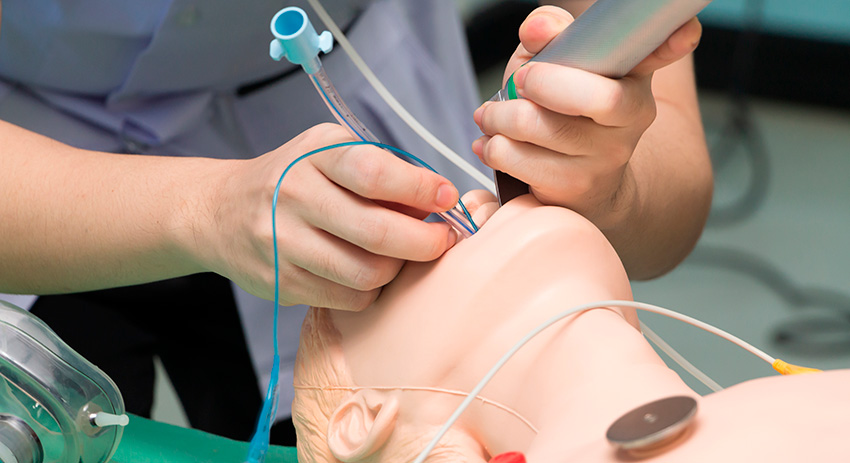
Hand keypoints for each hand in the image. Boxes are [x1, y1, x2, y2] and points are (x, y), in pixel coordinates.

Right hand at [193, 123, 459, 310]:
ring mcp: (282, 243)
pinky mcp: (281, 282)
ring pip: (367, 273)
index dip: (421, 189)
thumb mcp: (330, 153)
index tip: (447, 198)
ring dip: (398, 267)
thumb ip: (381, 170)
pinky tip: (367, 271)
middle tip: (442, 239)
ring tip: (400, 255)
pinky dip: (371, 289)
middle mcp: (293, 196)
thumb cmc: (293, 178)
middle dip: (426, 241)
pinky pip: (349, 298)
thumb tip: (440, 204)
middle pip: (378, 232)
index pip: (375, 173)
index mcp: (313, 155)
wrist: (220, 211)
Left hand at [472, 6, 701, 229]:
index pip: (662, 52)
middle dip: (542, 81)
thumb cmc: (563, 112)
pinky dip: (494, 148)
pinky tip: (496, 144)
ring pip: (541, 126)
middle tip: (520, 80)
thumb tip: (538, 29)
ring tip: (493, 116)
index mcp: (634, 76)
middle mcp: (632, 116)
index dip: (675, 40)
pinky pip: (519, 160)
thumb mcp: (556, 64)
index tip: (683, 32)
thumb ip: (550, 36)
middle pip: (598, 97)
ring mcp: (608, 157)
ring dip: (501, 116)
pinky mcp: (576, 187)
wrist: (582, 183)